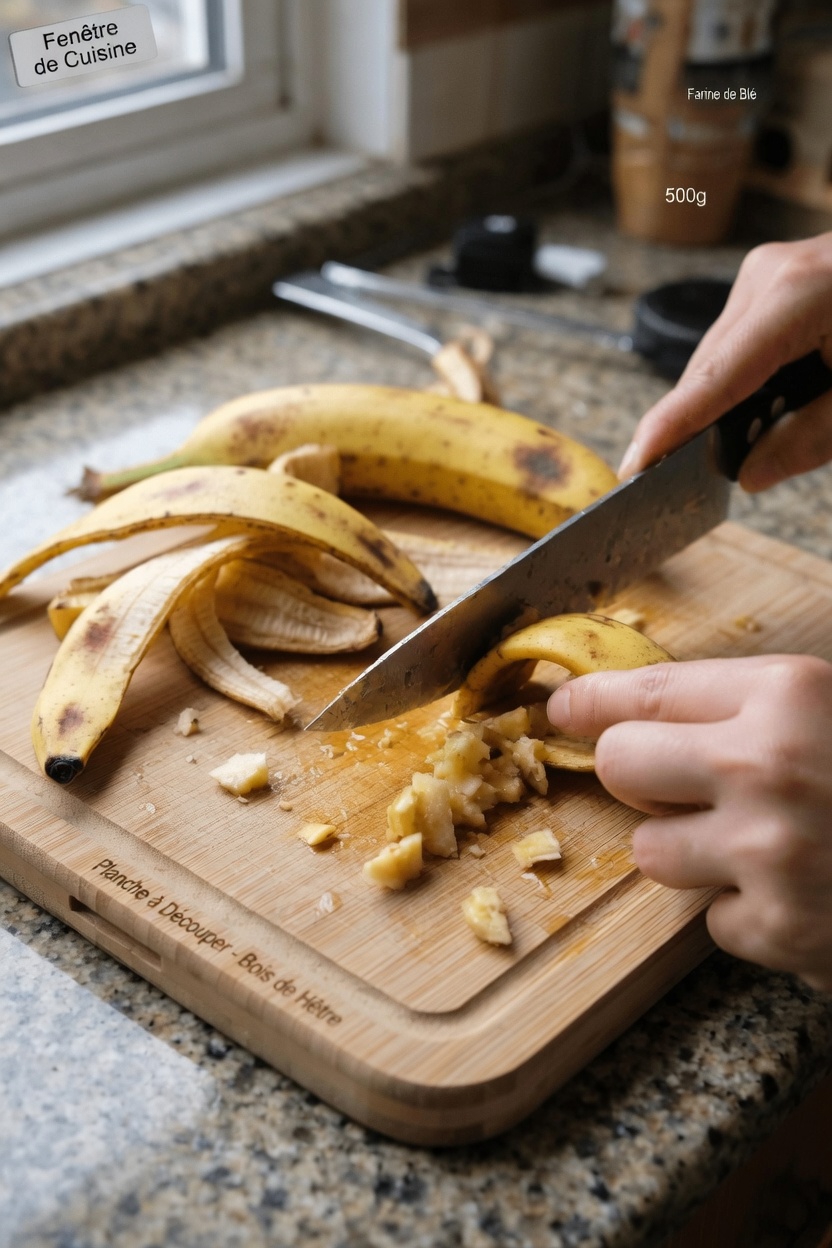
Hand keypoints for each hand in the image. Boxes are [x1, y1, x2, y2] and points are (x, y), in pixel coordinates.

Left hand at [547, 655, 831, 990]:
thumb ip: (760, 703)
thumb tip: (652, 708)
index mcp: (788, 695)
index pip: (644, 690)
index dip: (590, 700)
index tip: (560, 707)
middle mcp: (766, 767)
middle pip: (620, 765)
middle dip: (639, 775)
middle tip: (675, 783)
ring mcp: (768, 854)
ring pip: (651, 852)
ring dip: (691, 852)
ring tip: (764, 846)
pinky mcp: (779, 931)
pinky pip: (711, 920)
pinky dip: (746, 914)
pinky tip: (802, 896)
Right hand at [618, 232, 831, 490]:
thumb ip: (809, 439)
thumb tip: (749, 474)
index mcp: (793, 298)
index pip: (712, 378)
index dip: (669, 428)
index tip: (634, 466)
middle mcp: (768, 276)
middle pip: (709, 369)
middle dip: (708, 423)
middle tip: (723, 472)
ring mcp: (769, 271)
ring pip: (722, 356)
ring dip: (735, 401)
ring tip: (778, 427)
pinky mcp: (777, 277)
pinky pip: (742, 339)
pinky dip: (751, 377)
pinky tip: (781, 398)